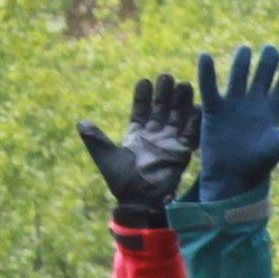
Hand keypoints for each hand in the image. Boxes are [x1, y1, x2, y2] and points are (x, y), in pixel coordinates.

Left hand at [76, 74, 199, 222]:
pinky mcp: (182, 153)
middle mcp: (154, 135)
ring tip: (184, 85)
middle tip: (167, 76)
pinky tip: (197, 108)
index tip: (145, 81)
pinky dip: (193, 122)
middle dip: (164, 93)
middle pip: (161, 109)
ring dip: (180, 102)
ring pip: (176, 117)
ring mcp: (169, 143)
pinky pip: (190, 134)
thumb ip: (96, 139)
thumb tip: (81, 123)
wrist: (139, 201)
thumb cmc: (122, 181)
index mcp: (136, 134)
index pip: (140, 110)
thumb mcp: (106, 157)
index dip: (143, 96)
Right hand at [190, 46, 278, 200]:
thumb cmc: (258, 164)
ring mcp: (234, 105)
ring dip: (241, 62)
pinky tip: (206, 56)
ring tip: (246, 49)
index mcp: (272, 111)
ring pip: (238, 76)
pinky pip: (210, 88)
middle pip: (262, 76)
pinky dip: (207, 73)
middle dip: (267, 62)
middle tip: (271, 49)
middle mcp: (253, 104)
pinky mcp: (215, 110)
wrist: (232, 177)